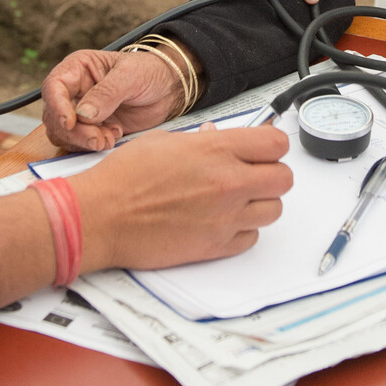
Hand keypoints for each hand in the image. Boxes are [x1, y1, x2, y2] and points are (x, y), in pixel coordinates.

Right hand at [43, 49, 179, 150]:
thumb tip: (82, 114)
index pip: (54, 87)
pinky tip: (113, 137)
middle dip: (74, 131)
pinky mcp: (91, 129)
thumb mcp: (130, 75)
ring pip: (63, 133)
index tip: (70, 122)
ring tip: (109, 138)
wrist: (168, 89)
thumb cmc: (149, 72)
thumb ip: (106, 93)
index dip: (57, 106)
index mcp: (77, 69)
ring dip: (83, 141)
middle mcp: (74, 91)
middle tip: (98, 138)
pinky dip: (92, 145)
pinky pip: (79, 143)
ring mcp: (81, 112)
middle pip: (55, 116)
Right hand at [71, 124, 292, 271]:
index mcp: (216, 150)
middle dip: (271, 174)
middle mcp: (228, 183)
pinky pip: (252, 238)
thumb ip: (201, 141)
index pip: (276, 144)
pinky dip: (243, 229)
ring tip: (237, 198)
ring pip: (274, 210)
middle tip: (253, 173)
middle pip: (284, 178)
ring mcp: (225, 217)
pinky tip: (223, 220)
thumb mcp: (165, 141)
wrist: (101, 217)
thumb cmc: (123, 179)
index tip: (262, 148)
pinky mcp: (216, 246)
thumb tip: (216, 139)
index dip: (271, 145)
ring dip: (260, 203)